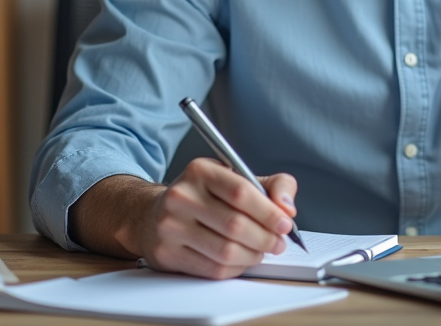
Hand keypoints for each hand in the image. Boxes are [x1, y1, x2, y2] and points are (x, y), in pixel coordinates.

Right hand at [137, 159, 297, 279]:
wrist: (153, 214)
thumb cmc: (203, 196)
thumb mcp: (235, 177)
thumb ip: (271, 185)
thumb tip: (287, 208)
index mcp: (200, 171)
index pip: (241, 192)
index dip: (269, 212)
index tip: (285, 224)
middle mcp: (181, 196)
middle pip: (236, 225)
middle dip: (265, 238)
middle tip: (278, 243)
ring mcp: (170, 226)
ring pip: (226, 251)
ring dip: (253, 256)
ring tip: (261, 251)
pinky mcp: (167, 253)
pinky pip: (212, 269)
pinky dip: (236, 268)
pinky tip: (241, 260)